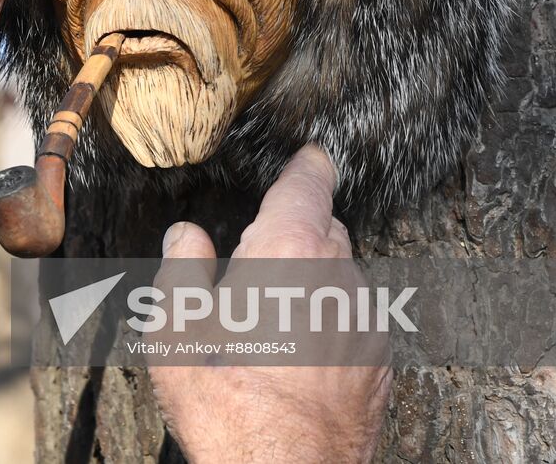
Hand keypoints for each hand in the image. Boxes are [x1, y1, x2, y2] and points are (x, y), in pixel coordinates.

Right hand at [148, 145, 391, 462]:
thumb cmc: (226, 399)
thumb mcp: (174, 324)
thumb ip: (182, 264)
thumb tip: (188, 236)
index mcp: (289, 247)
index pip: (308, 181)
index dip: (305, 165)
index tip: (307, 157)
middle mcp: (339, 273)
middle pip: (324, 228)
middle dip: (293, 234)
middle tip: (250, 265)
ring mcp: (367, 319)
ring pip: (338, 277)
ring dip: (310, 284)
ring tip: (266, 326)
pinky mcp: (380, 362)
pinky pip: (352, 321)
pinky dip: (328, 325)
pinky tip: (294, 359)